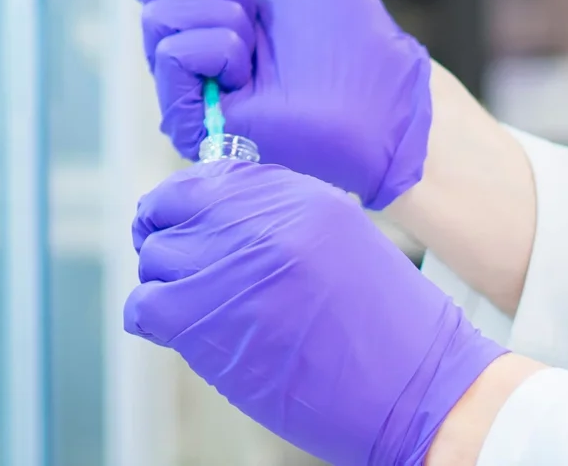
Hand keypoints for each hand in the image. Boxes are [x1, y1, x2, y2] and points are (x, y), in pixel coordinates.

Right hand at [122, 0, 431, 206]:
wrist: (372, 99)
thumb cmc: (344, 37)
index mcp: (214, 6)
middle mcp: (193, 43)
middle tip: (258, 13)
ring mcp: (188, 83)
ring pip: (159, 14)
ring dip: (223, 15)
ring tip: (258, 49)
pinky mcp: (185, 118)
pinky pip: (171, 53)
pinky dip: (217, 48)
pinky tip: (246, 76)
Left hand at [125, 160, 505, 465]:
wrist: (421, 389)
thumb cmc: (387, 327)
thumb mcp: (340, 239)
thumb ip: (277, 217)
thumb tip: (211, 214)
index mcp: (294, 195)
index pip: (203, 178)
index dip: (183, 204)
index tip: (182, 226)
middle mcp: (258, 222)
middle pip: (170, 213)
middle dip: (166, 240)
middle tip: (178, 271)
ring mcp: (231, 268)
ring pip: (154, 259)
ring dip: (163, 283)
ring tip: (194, 309)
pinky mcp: (207, 322)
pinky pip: (145, 306)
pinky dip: (151, 318)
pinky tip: (178, 332)